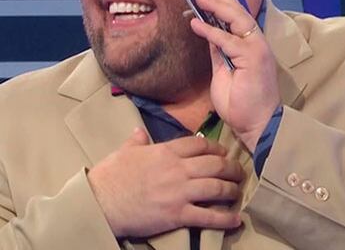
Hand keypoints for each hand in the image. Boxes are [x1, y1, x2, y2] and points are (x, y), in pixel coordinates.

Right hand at [87, 128, 244, 237]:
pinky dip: (225, 218)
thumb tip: (139, 131)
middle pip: (215, 165)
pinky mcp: (177, 214)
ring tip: (237, 192)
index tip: (223, 153)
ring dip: (232, 190)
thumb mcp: (124, 152)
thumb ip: (137, 141)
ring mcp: (179, 192)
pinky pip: (208, 216)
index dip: (216, 149)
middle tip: (238, 172)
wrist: (99, 203)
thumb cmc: (110, 176)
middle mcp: (178, 169)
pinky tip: (235, 219)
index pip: (200, 145)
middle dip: (232, 169)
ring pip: (217, 188)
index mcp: (166, 152)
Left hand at [190, 0, 280, 151]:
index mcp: (249, 44)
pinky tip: (196, 23)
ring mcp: (256, 49)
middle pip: (237, 11)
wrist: (257, 124)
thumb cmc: (242, 102)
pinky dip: (211, 31)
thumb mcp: (223, 71)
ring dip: (216, 6)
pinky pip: (228, 41)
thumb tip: (207, 31)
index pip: (236, 15)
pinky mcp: (253, 59)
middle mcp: (255, 42)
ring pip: (237, 20)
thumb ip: (218, 51)